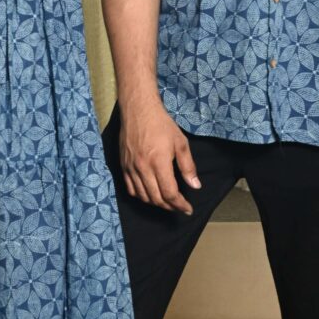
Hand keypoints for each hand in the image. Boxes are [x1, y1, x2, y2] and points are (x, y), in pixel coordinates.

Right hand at [119, 97, 200, 213]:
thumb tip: (195, 186)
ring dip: (156, 203)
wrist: (138, 110)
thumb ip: (188, 166)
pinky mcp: (123, 166)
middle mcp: (143, 168)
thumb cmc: (161, 124)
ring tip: (167, 202)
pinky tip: (150, 194)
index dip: (180, 205)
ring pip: (143, 196)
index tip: (188, 209)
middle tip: (179, 207)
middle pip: (156, 198)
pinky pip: (131, 189)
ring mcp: (131, 168)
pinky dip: (141, 196)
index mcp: (159, 162)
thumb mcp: (181, 143)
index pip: (169, 193)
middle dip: (170, 207)